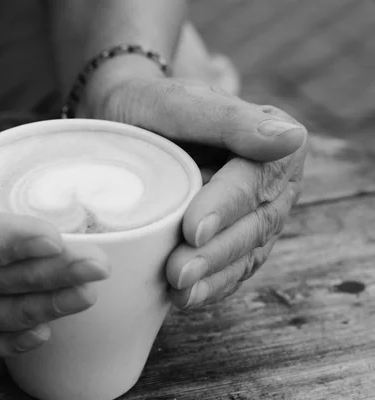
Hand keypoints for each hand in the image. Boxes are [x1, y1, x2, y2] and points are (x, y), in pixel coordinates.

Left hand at [81, 62, 307, 309]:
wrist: (127, 120)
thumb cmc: (151, 105)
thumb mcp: (180, 102)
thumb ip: (231, 119)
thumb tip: (292, 138)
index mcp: (272, 145)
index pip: (254, 180)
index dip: (226, 207)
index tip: (194, 229)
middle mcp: (272, 183)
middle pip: (254, 225)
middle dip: (216, 253)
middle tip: (177, 272)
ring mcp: (255, 215)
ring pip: (245, 253)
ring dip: (213, 277)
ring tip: (180, 293)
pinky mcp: (233, 238)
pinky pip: (231, 268)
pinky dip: (211, 285)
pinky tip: (186, 298)